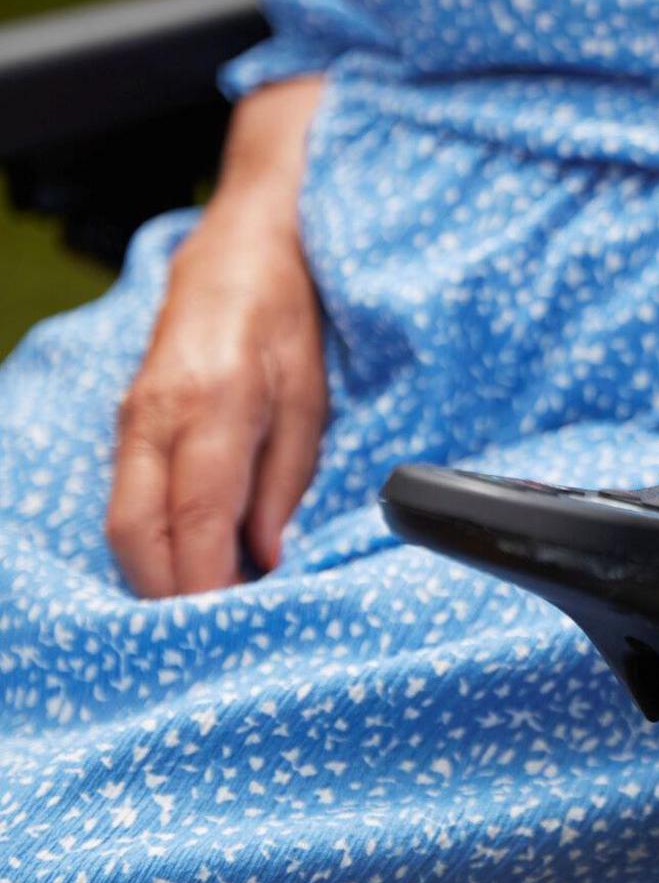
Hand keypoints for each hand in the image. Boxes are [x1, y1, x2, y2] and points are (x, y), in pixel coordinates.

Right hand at [106, 78, 327, 596]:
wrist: (244, 242)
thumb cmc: (289, 315)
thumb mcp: (313, 398)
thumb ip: (284, 482)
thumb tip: (266, 557)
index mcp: (214, 405)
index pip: (196, 520)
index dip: (206, 584)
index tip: (230, 628)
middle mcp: (158, 415)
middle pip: (138, 534)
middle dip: (170, 595)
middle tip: (214, 641)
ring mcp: (133, 417)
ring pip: (122, 523)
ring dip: (155, 575)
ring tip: (207, 612)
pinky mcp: (128, 419)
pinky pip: (126, 497)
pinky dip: (151, 542)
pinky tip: (189, 566)